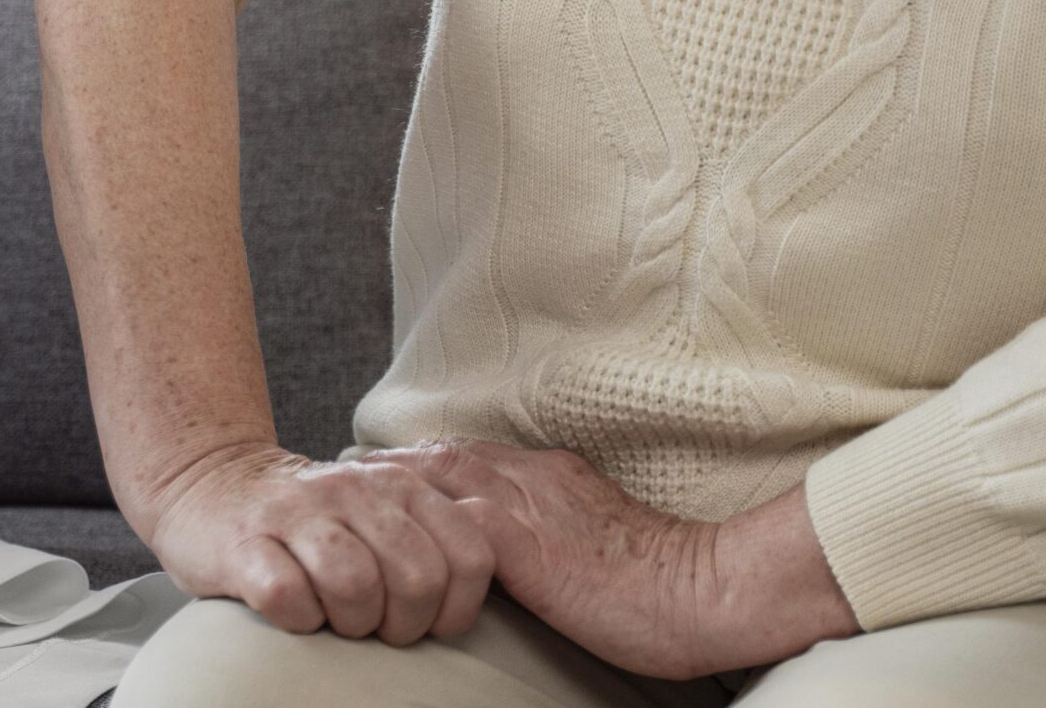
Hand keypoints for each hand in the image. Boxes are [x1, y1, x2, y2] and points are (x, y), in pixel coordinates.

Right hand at [141, 440, 497, 647]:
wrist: (213, 486)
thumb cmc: (312, 523)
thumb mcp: (382, 514)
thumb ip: (433, 540)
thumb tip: (474, 603)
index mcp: (401, 484)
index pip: (473, 556)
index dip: (457, 609)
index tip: (427, 620)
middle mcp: (355, 490)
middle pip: (419, 579)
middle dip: (402, 624)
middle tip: (373, 624)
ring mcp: (298, 513)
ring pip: (356, 587)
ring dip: (348, 623)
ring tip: (331, 615)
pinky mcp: (245, 543)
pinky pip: (287, 598)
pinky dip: (296, 619)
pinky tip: (291, 608)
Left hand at [370, 441, 856, 679]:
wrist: (705, 588)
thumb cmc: (658, 581)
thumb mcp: (592, 537)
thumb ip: (549, 528)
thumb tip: (511, 545)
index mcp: (548, 474)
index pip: (465, 457)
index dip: (417, 468)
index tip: (377, 479)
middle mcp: (531, 476)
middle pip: (438, 457)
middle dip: (389, 470)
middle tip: (340, 481)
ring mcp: (526, 502)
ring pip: (436, 478)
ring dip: (390, 490)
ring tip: (346, 504)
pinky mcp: (523, 539)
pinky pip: (452, 526)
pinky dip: (415, 530)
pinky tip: (384, 545)